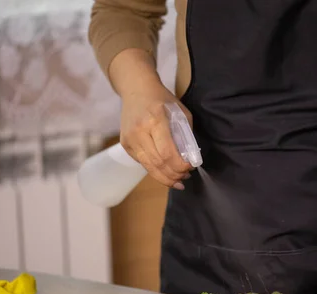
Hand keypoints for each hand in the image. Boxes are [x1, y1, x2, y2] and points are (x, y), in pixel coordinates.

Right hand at [110, 49, 192, 189]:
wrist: (136, 89)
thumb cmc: (162, 100)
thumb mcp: (181, 113)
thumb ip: (186, 135)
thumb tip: (190, 159)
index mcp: (155, 121)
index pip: (168, 153)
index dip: (180, 166)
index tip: (190, 168)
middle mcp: (139, 132)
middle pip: (158, 163)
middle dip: (174, 175)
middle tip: (185, 177)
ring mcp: (129, 139)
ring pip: (149, 167)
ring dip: (165, 178)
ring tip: (177, 180)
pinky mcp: (125, 144)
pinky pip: (142, 163)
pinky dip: (155, 170)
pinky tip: (165, 171)